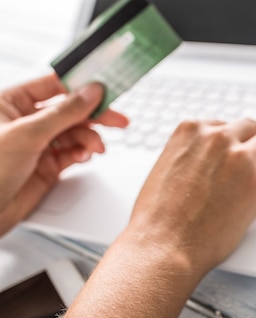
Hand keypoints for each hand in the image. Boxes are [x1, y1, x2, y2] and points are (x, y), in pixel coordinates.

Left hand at [0, 73, 127, 235]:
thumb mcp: (27, 134)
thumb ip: (64, 113)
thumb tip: (91, 93)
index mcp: (10, 102)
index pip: (53, 85)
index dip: (80, 87)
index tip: (105, 89)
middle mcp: (25, 120)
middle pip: (70, 110)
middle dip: (94, 115)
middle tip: (118, 120)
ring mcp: (37, 143)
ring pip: (75, 133)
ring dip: (89, 139)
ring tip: (96, 147)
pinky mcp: (47, 165)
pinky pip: (73, 153)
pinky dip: (83, 153)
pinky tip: (85, 155)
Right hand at [123, 118, 255, 277]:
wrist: (164, 243)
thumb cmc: (159, 218)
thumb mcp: (166, 169)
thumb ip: (188, 157)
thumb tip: (203, 163)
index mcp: (191, 131)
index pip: (224, 125)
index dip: (239, 132)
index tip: (245, 136)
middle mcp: (218, 138)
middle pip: (250, 127)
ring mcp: (242, 159)